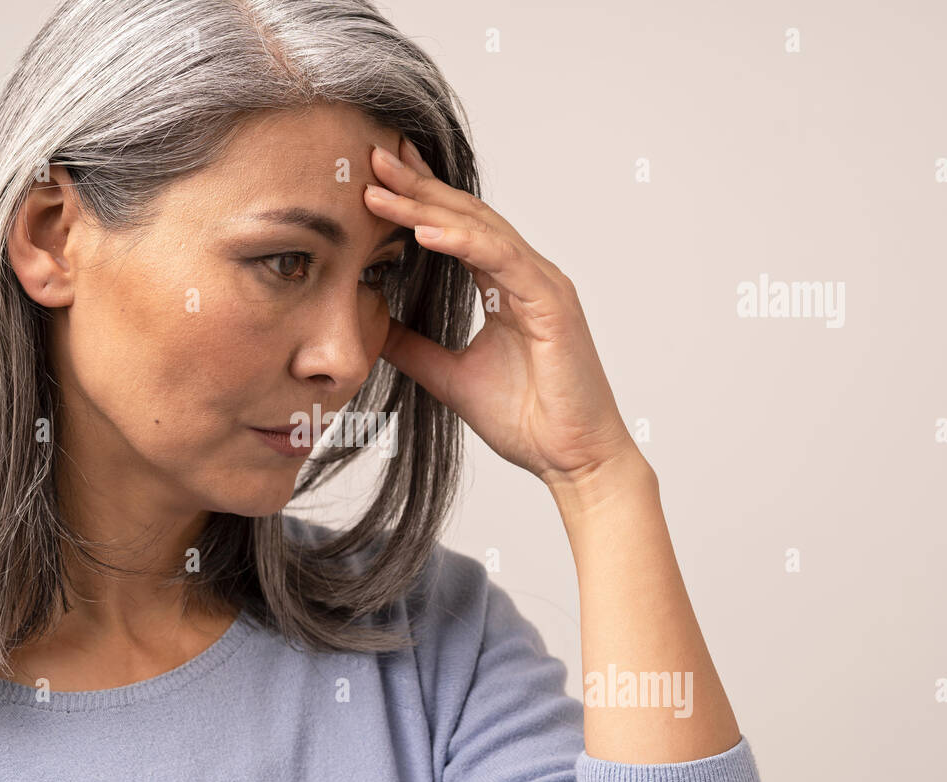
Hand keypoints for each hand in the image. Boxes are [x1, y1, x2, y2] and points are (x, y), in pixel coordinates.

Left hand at [366, 138, 641, 492]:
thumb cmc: (528, 421)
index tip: (374, 178)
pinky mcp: (551, 305)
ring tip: (382, 186)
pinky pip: (501, 261)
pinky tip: (424, 230)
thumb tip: (372, 328)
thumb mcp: (450, 377)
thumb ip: (415, 349)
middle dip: (417, 185)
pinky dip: (463, 242)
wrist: (574, 461)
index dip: (417, 200)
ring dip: (428, 205)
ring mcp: (542, 285)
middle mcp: (526, 275)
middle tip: (372, 155)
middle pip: (465, 216)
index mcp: (506, 286)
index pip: (456, 229)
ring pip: (479, 229)